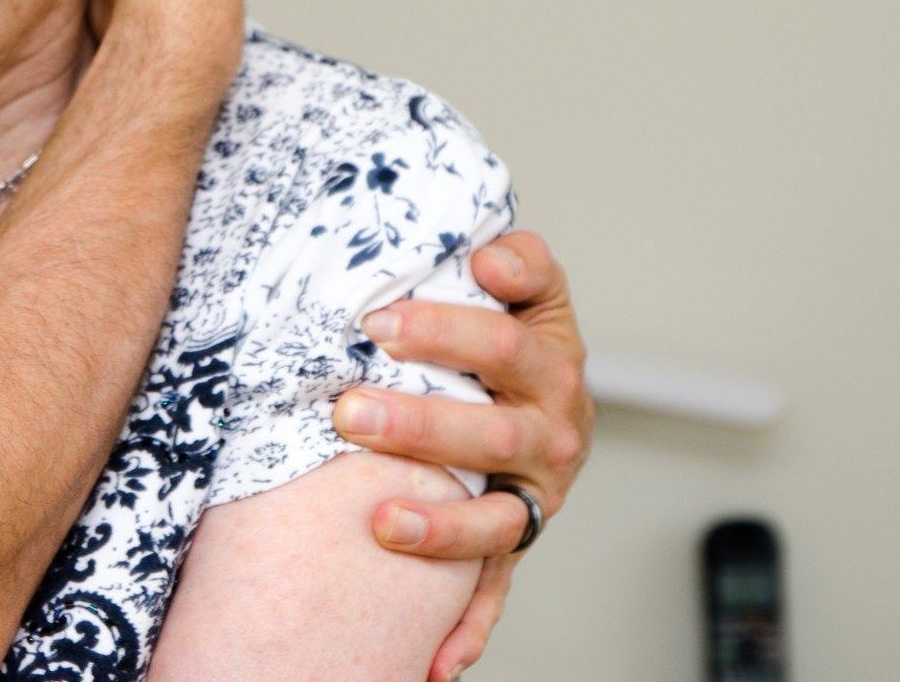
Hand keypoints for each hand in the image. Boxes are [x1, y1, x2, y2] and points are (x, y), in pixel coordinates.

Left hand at [328, 231, 591, 681]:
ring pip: (494, 520)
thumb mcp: (532, 285)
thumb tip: (486, 257)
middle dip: (418, 425)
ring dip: (437, 527)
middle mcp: (552, 433)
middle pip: (491, 433)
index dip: (443, 330)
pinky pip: (495, 592)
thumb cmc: (518, 332)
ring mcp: (535, 495)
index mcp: (550, 362)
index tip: (377, 322)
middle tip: (348, 410)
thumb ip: (518, 258)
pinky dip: (468, 628)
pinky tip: (434, 659)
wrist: (549, 393)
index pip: (504, 342)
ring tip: (380, 520)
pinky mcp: (517, 542)